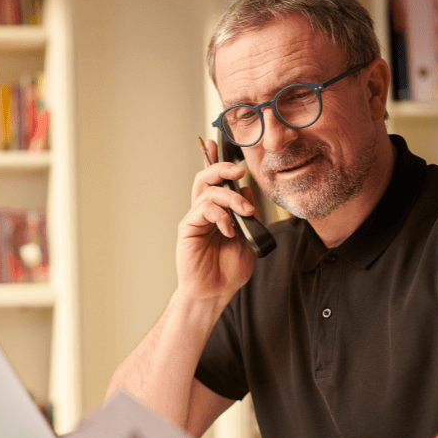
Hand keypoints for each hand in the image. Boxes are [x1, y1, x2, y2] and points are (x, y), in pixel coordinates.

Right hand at [176, 138, 257, 301]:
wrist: (215, 292)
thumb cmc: (228, 270)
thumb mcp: (248, 238)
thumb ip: (247, 214)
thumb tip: (247, 192)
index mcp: (218, 212)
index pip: (216, 181)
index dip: (216, 161)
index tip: (218, 145)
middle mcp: (204, 212)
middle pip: (207, 178)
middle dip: (221, 167)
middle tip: (239, 170)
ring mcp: (195, 219)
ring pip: (208, 190)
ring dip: (231, 198)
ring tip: (245, 213)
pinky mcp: (188, 227)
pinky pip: (204, 209)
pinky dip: (222, 216)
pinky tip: (230, 231)